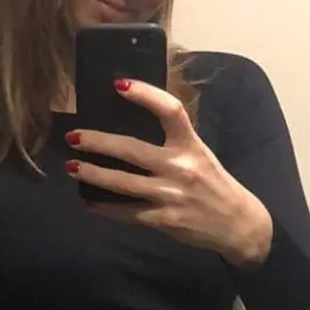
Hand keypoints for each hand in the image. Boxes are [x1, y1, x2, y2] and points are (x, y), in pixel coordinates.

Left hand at [65, 81, 273, 264]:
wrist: (237, 224)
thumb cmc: (214, 184)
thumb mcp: (200, 154)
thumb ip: (174, 141)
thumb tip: (134, 123)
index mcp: (191, 145)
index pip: (170, 111)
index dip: (145, 94)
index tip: (119, 85)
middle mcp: (180, 167)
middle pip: (132, 149)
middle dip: (98, 142)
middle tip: (74, 136)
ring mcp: (171, 195)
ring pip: (122, 183)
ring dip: (93, 175)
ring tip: (71, 167)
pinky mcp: (164, 219)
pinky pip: (127, 213)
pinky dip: (105, 209)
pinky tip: (89, 203)